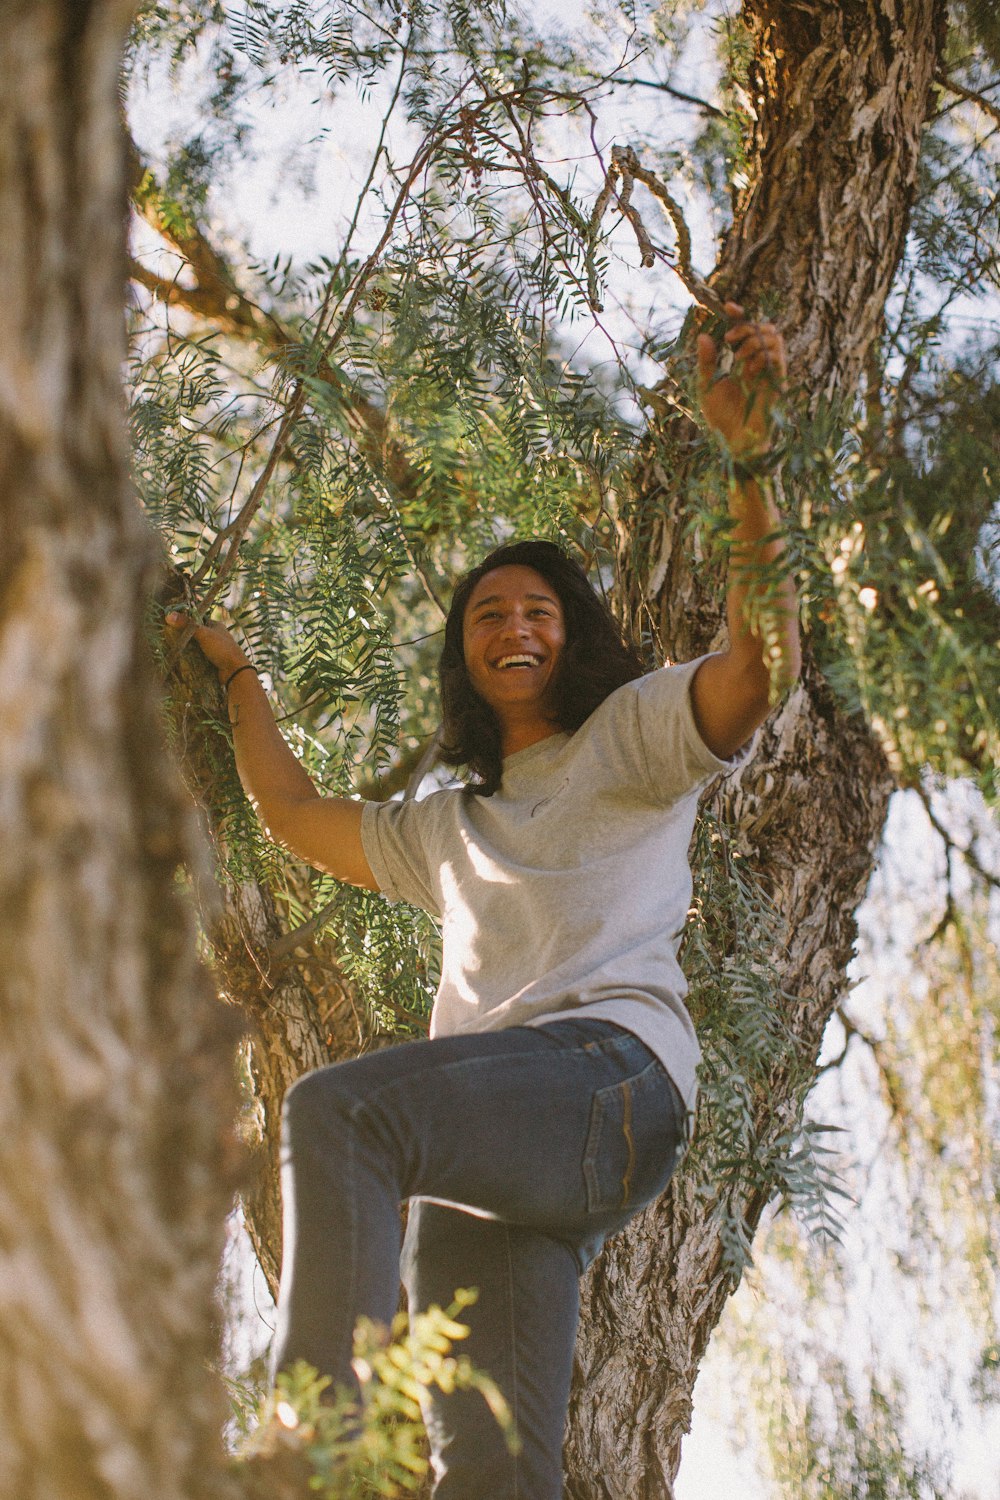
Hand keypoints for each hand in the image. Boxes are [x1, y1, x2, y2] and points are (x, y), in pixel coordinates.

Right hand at [165, 611, 248, 680]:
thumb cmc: (222, 649)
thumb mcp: (203, 634)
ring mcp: (213, 648)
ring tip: (170, 647)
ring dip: (185, 647)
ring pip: (195, 645)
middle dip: (183, 635)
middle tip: (167, 636)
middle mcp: (215, 635)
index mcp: (215, 625)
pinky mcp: (211, 660)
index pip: (196, 618)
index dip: (184, 619)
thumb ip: (187, 624)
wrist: (235, 672)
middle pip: (194, 633)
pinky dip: (189, 656)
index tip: (169, 622)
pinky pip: (197, 656)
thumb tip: (168, 615)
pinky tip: (179, 657)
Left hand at [697, 301, 785, 456]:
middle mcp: (757, 363)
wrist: (732, 442)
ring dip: (755, 340)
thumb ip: (706, 362)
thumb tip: (704, 336)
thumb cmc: (719, 418)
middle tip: (730, 338)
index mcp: (741, 361)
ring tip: (739, 357)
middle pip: (762, 328)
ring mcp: (768, 372)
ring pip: (774, 338)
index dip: (739, 315)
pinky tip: (748, 371)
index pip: (745, 330)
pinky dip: (763, 357)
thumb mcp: (706, 386)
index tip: (728, 306)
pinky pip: (778, 359)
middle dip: (746, 327)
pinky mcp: (777, 383)